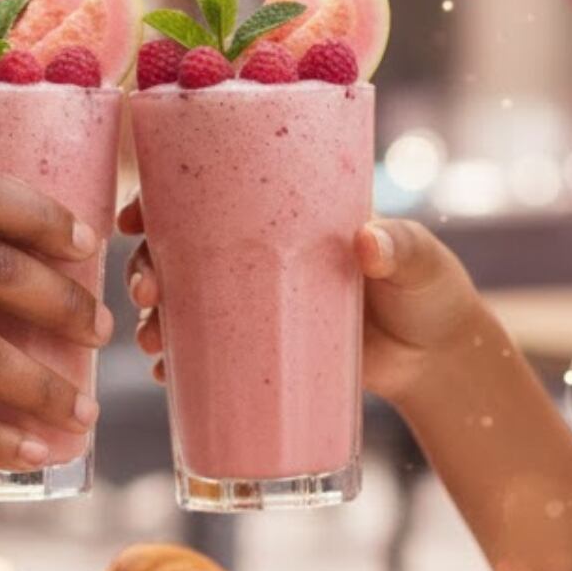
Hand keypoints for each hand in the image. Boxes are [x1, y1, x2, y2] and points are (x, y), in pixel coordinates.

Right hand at [122, 196, 495, 404]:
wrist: (437, 359)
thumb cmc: (429, 290)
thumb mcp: (419, 260)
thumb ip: (399, 247)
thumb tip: (368, 242)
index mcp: (281, 214)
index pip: (207, 194)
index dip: (159, 200)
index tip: (134, 216)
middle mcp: (255, 257)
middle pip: (176, 251)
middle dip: (144, 267)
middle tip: (148, 291)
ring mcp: (253, 306)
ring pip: (181, 303)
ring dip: (152, 317)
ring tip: (153, 343)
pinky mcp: (260, 352)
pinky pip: (204, 355)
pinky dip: (178, 365)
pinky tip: (166, 376)